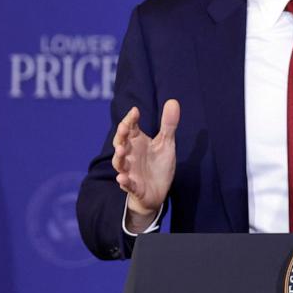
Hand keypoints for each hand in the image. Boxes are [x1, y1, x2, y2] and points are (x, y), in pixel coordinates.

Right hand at [111, 99, 179, 231]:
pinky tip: (122, 178)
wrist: (158, 191)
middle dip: (121, 135)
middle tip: (124, 127)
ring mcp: (130, 171)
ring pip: (120, 163)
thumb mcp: (166, 143)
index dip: (130, 119)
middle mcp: (130, 155)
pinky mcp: (134, 187)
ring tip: (120, 150)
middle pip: (121, 143)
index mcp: (137, 142)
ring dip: (119, 157)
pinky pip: (127, 184)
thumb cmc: (158, 165)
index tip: (135, 111)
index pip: (130, 128)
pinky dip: (124, 181)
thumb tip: (173, 101)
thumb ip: (168, 124)